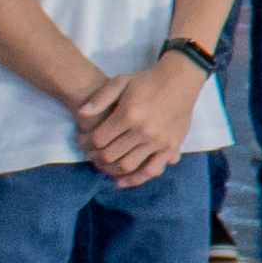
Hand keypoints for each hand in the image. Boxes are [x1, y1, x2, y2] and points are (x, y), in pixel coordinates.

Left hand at [73, 61, 195, 183]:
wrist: (180, 81)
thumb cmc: (147, 81)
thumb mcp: (121, 81)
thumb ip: (100, 98)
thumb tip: (81, 113)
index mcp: (129, 114)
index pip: (99, 138)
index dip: (87, 143)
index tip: (83, 141)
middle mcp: (143, 130)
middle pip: (111, 154)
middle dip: (96, 157)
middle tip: (91, 155)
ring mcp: (158, 141)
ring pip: (128, 166)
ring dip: (111, 170)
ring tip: (104, 166)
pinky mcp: (170, 148)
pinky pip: (151, 170)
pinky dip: (135, 179)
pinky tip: (122, 182)